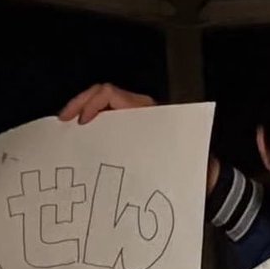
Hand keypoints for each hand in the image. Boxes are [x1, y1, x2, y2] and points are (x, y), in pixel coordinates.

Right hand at [58, 83, 218, 193]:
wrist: (207, 175)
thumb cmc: (191, 163)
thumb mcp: (168, 153)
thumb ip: (145, 146)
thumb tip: (121, 146)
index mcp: (146, 109)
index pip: (109, 93)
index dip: (90, 103)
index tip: (80, 123)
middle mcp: (140, 109)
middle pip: (102, 95)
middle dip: (80, 105)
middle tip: (62, 122)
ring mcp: (138, 119)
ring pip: (105, 108)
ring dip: (85, 115)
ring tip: (69, 132)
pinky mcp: (136, 131)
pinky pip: (112, 121)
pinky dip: (96, 127)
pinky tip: (85, 142)